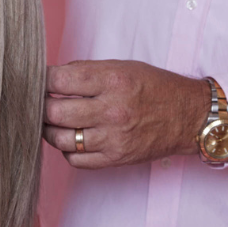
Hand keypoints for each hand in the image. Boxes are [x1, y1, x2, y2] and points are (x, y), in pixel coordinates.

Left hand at [43, 60, 209, 168]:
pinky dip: (67, 149)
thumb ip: (87, 72)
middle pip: (55, 111)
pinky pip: (76, 159)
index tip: (38, 81)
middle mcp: (112, 109)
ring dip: (49, 129)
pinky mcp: (116, 157)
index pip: (59, 79)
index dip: (42, 80)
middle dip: (41, 105)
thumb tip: (52, 78)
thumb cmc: (155, 87)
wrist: (189, 116)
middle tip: (40, 102)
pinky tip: (71, 138)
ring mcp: (113, 137)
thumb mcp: (123, 67)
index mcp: (112, 79)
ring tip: (52, 121)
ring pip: (61, 138)